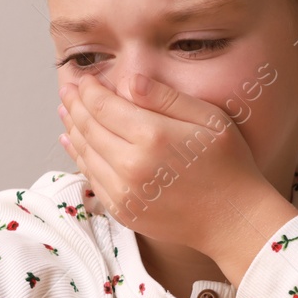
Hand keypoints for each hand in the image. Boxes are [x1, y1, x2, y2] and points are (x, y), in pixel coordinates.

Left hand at [57, 70, 280, 263]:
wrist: (232, 218)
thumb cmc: (227, 164)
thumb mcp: (209, 118)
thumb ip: (166, 97)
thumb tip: (130, 80)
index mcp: (152, 136)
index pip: (103, 106)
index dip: (89, 90)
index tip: (85, 79)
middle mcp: (131, 165)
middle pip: (88, 127)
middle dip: (75, 105)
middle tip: (67, 90)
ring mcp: (123, 191)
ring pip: (84, 152)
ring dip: (72, 128)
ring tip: (65, 111)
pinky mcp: (121, 209)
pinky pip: (91, 177)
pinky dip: (78, 156)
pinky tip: (73, 142)